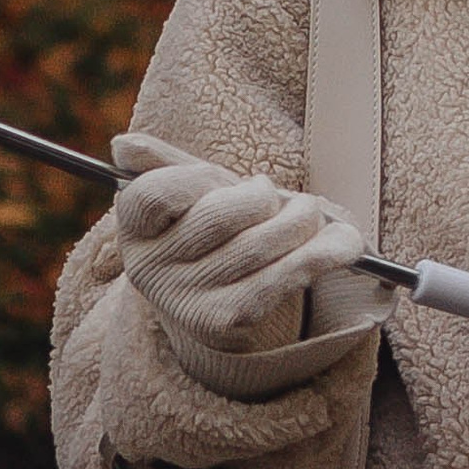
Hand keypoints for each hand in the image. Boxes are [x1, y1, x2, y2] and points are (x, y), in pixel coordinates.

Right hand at [112, 131, 365, 355]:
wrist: (217, 298)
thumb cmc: (207, 229)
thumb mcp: (187, 193)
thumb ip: (163, 164)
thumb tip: (122, 144)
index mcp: (134, 229)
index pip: (158, 192)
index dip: (201, 177)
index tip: (226, 180)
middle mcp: (151, 271)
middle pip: (221, 216)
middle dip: (263, 198)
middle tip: (280, 198)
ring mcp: (187, 301)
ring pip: (259, 244)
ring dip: (301, 220)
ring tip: (309, 214)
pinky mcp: (226, 324)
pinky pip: (283, 279)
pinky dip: (323, 256)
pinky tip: (346, 245)